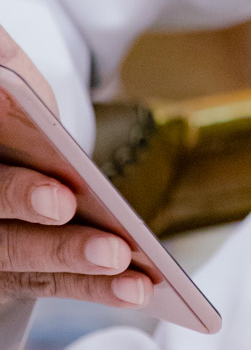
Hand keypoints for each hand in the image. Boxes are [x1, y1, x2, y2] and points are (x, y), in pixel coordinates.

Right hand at [0, 39, 148, 309]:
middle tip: (88, 226)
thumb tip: (6, 60)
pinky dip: (94, 288)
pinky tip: (139, 289)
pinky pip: (50, 283)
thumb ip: (4, 62)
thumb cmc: (10, 105)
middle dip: (43, 228)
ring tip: (129, 265)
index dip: (16, 193)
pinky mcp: (10, 274)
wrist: (10, 139)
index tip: (60, 196)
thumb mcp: (6, 75)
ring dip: (77, 265)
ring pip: (23, 262)